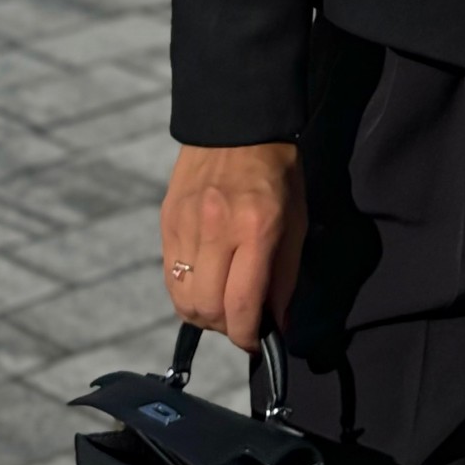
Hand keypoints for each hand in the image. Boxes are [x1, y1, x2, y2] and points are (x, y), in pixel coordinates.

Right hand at [160, 142, 307, 352]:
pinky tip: (204, 280)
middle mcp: (217, 229)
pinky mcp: (167, 221)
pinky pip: (170, 276)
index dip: (247, 338)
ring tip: (222, 302)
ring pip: (183, 300)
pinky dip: (186, 290)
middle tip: (241, 320)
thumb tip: (275, 325)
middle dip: (225, 328)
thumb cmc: (278, 171)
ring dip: (203, 314)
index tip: (256, 343)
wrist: (237, 120)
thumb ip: (285, 276)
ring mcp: (186, 225)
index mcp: (257, 228)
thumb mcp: (297, 219)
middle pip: (207, 310)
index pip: (242, 305)